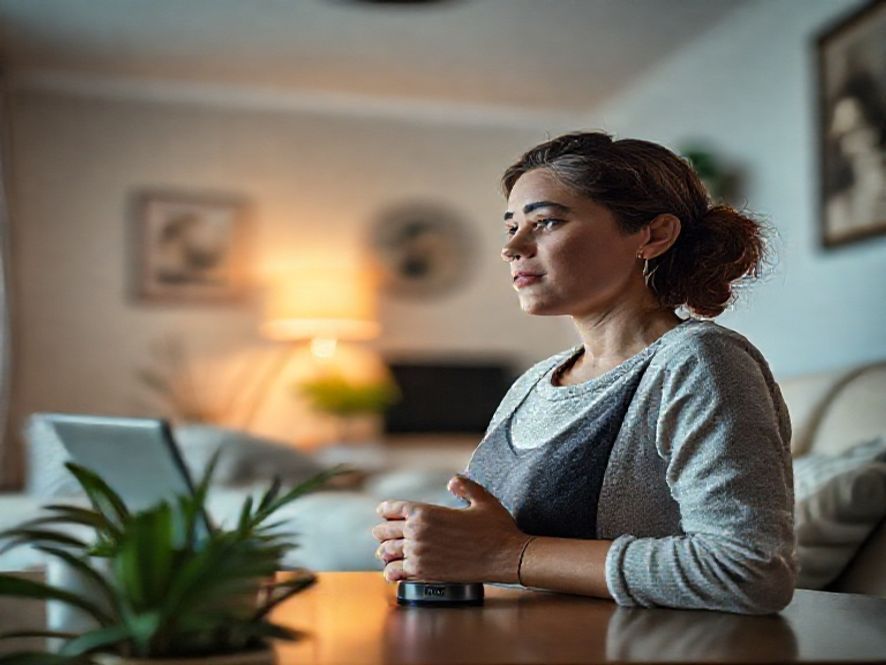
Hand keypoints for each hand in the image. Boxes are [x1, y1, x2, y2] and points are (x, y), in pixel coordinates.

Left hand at [370, 475, 527, 583]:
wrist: (505, 556)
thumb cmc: (496, 528)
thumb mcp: (482, 499)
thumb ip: (465, 486)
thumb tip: (452, 481)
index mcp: (426, 512)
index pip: (394, 508)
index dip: (386, 510)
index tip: (382, 512)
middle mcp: (418, 532)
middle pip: (385, 531)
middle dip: (382, 531)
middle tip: (380, 533)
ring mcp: (419, 554)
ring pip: (387, 552)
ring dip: (384, 552)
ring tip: (384, 553)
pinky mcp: (424, 573)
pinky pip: (396, 573)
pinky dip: (391, 572)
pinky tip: (392, 573)